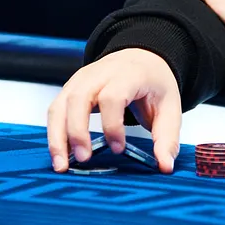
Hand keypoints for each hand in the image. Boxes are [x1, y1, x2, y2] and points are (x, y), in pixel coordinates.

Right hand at [46, 48, 182, 173]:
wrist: (141, 58)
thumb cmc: (152, 82)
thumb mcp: (170, 107)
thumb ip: (167, 138)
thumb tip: (165, 166)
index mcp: (128, 74)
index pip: (112, 97)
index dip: (112, 125)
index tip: (119, 148)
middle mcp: (100, 73)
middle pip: (79, 98)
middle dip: (77, 131)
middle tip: (84, 159)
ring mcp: (81, 79)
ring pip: (60, 105)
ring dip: (58, 136)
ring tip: (62, 165)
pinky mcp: (70, 89)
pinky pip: (55, 110)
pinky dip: (54, 133)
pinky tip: (61, 155)